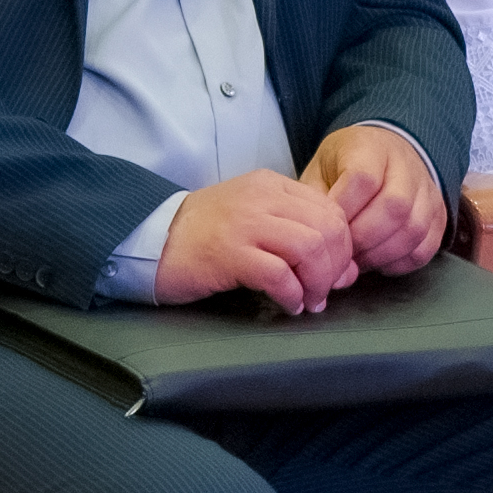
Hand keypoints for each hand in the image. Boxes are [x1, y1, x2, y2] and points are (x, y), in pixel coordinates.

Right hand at [154, 170, 358, 313]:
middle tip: (327, 291)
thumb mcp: (254, 219)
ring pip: (310, 248)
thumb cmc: (204, 235)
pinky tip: (289, 306)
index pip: (331, 210)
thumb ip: (297, 234)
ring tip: (309, 302)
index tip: (338, 272)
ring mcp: (244, 224)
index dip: (344, 246)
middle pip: (328, 229)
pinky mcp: (228, 253)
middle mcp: (263, 198)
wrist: (148, 239)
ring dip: (318, 283)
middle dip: (336, 267)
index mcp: (273, 186)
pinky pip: (278, 274)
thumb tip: (343, 269)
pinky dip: (292, 295)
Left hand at [300, 124, 447, 276]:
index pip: (363, 179)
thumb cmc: (345, 165)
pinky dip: (400, 262)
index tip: (324, 229)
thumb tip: (316, 241)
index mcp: (372, 148)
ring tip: (356, 261)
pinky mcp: (440, 215)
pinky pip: (426, 247)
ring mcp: (429, 192)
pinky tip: (378, 262)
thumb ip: (315, 200)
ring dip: (380, 254)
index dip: (343, 211)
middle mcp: (408, 167)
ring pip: (414, 229)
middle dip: (362, 239)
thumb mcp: (321, 169)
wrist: (387, 152)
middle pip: (394, 207)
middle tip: (339, 253)